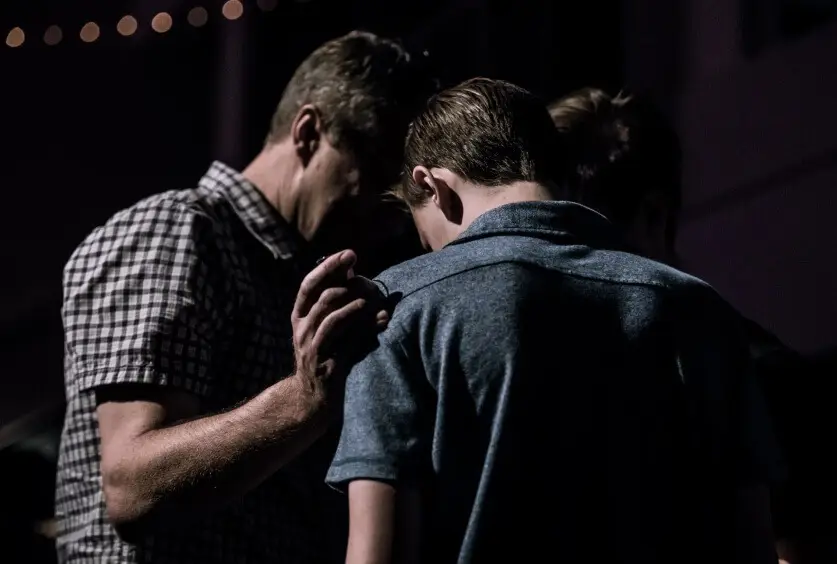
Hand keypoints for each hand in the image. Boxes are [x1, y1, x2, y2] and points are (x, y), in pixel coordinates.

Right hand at [291, 250, 388, 406]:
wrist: (313, 398)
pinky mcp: (328, 366)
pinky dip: (366, 329)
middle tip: (363, 272)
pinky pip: (347, 343)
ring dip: (353, 305)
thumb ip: (335, 301)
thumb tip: (353, 271)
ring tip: (370, 298)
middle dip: (343, 282)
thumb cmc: (326, 354)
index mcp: (300, 316)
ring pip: (331, 319)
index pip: (309, 285)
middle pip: (321, 298)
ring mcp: (313, 349)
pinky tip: (382, 320)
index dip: (328, 267)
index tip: (349, 253)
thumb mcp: (325, 326)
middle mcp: (302, 330)